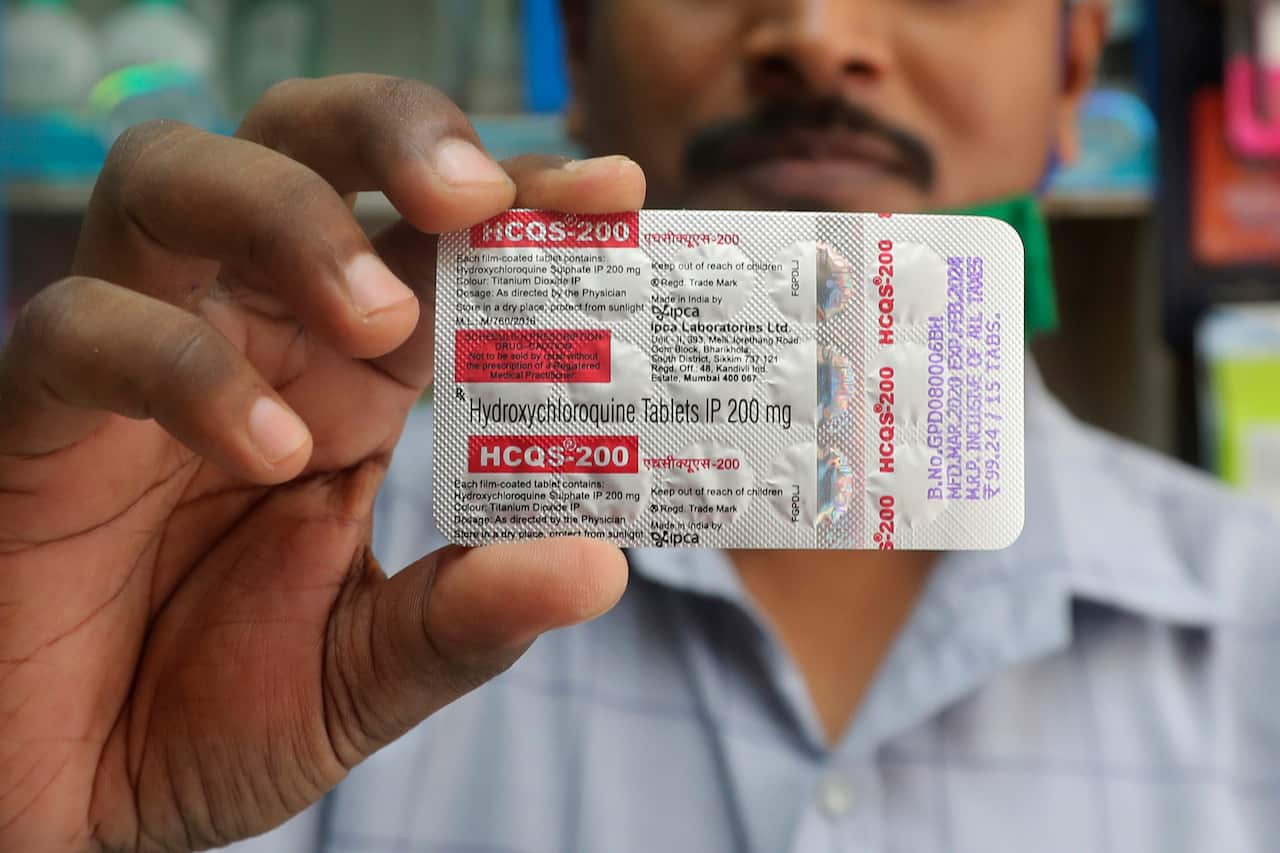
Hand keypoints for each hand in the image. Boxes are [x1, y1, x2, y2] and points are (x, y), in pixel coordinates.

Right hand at [0, 75, 640, 851]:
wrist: (78, 800)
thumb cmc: (218, 715)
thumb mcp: (369, 672)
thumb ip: (470, 619)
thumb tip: (600, 565)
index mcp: (352, 375)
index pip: (435, 238)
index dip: (518, 194)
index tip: (613, 191)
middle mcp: (250, 334)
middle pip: (303, 140)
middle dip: (396, 133)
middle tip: (477, 199)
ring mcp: (141, 355)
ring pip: (177, 178)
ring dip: (292, 216)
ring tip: (381, 325)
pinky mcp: (44, 411)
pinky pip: (89, 330)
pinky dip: (186, 368)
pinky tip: (270, 454)